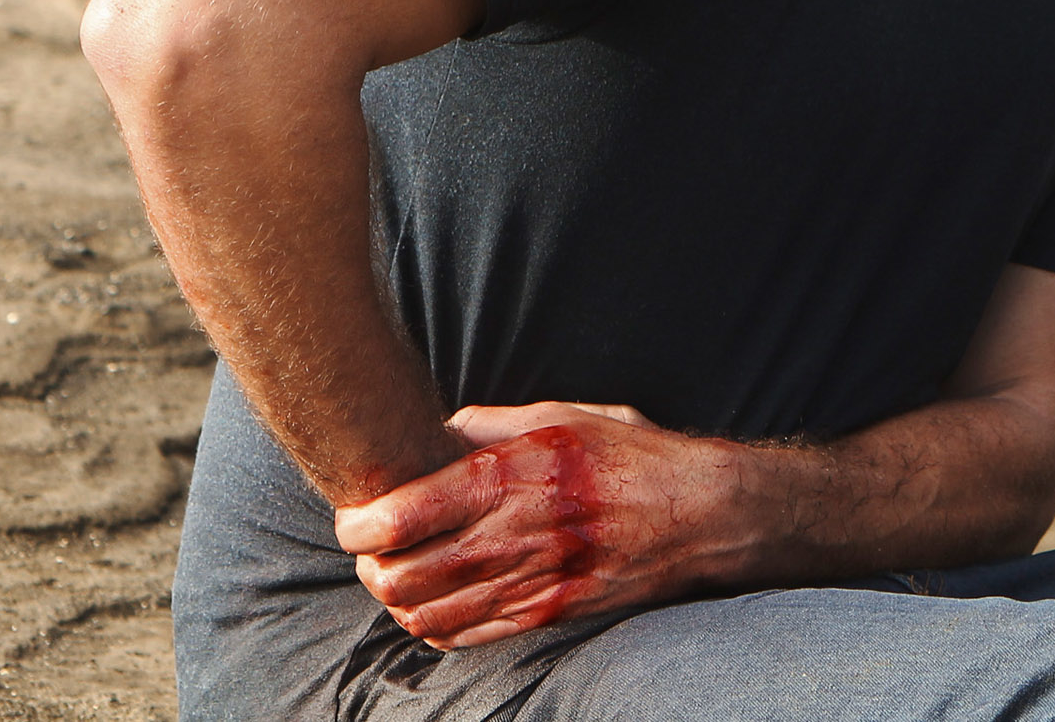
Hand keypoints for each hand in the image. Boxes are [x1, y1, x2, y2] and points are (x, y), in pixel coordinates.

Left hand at [333, 402, 759, 649]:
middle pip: (400, 575)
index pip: (400, 515)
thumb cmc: (631, 457)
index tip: (354, 516)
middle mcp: (515, 534)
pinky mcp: (546, 616)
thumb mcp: (563, 417)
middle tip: (369, 550)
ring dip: (397, 599)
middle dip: (368, 566)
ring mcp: (530, 582)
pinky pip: (463, 638)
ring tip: (397, 576)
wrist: (700, 515)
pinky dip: (432, 626)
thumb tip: (433, 431)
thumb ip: (490, 424)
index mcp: (512, 475)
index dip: (358, 523)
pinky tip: (435, 603)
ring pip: (423, 614)